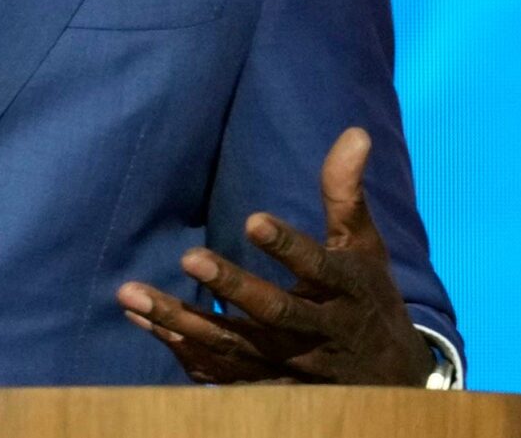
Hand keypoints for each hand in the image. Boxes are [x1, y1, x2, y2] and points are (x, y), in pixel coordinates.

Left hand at [116, 127, 433, 386]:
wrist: (388, 380)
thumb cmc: (367, 297)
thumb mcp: (364, 247)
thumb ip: (346, 194)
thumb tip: (354, 132)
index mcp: (345, 291)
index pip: (318, 269)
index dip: (288, 247)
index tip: (253, 220)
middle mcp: (319, 333)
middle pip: (273, 314)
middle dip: (232, 287)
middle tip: (188, 257)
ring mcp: (291, 366)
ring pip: (235, 347)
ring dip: (183, 323)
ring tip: (132, 295)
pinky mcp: (268, 387)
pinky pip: (221, 376)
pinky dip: (183, 352)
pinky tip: (145, 324)